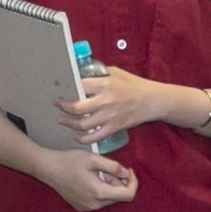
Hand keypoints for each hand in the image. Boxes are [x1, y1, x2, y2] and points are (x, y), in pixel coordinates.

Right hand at [34, 147, 138, 211]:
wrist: (48, 168)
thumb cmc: (70, 161)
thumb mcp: (94, 159)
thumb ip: (114, 167)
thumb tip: (127, 174)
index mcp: (99, 193)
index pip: (128, 195)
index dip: (133, 182)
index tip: (129, 170)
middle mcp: (94, 204)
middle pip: (119, 197)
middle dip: (119, 182)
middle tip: (108, 168)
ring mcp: (87, 207)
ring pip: (109, 199)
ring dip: (110, 186)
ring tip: (98, 173)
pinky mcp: (81, 207)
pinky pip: (99, 201)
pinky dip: (101, 191)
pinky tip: (90, 180)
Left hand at [55, 64, 173, 146]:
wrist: (152, 101)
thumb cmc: (134, 84)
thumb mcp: (116, 73)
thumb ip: (100, 74)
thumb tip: (82, 73)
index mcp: (105, 84)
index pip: (79, 86)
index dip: (67, 89)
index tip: (60, 90)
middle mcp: (105, 101)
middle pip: (77, 108)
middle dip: (63, 107)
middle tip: (58, 106)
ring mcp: (109, 116)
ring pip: (82, 124)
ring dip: (69, 124)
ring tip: (63, 121)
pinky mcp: (114, 127)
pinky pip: (94, 137)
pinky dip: (82, 139)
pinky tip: (76, 136)